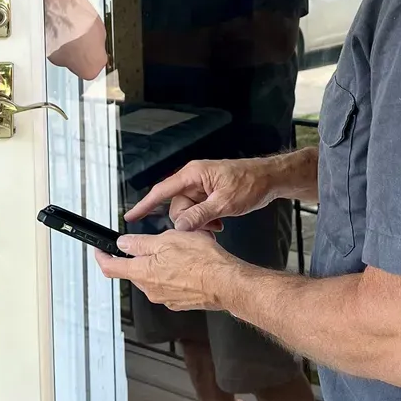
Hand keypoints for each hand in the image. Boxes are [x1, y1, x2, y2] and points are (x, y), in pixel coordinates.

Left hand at [94, 230, 235, 310]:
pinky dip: (172, 275)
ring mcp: (164, 298)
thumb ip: (141, 243)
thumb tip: (124, 243)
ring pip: (152, 278)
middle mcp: (150, 289)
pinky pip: (168, 286)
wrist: (225, 283)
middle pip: (133, 272)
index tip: (100, 251)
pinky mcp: (179, 302)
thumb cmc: (202, 262)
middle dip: (138, 257)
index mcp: (143, 272)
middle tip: (154, 243)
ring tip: (179, 252)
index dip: (102, 257)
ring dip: (158, 265)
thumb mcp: (167, 240)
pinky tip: (187, 265)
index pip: (111, 268)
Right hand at [125, 157, 277, 232]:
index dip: (144, 205)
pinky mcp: (209, 194)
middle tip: (208, 226)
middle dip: (189, 221)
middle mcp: (194, 179)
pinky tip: (219, 222)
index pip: (162, 191)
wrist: (270, 179)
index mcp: (194, 174)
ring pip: (188, 212)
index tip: (130, 216)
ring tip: (218, 223)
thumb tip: (181, 226)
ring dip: (200, 222)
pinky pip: (198, 211)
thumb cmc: (251, 182)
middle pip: (176, 206)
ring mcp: (202, 187)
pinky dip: (206, 220)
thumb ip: (201, 214)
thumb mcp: (225, 202)